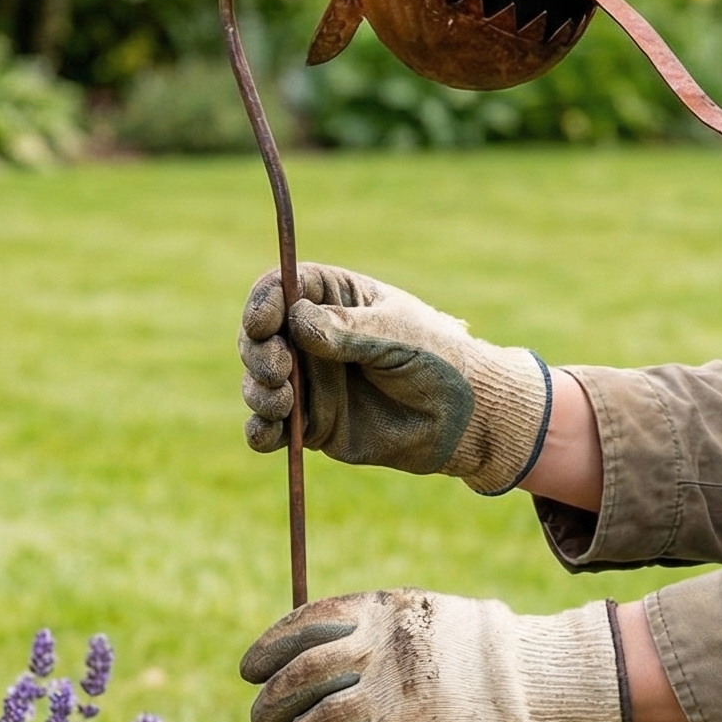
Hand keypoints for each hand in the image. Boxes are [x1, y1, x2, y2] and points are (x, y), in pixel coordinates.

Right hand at [239, 265, 551, 494]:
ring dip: (258, 391)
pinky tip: (268, 433)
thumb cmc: (440, 361)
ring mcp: (311, 381)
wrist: (464, 420)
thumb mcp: (398, 335)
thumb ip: (349, 330)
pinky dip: (260, 430)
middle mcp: (313, 337)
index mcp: (335, 298)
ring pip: (259, 381)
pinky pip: (271, 428)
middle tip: (278, 369)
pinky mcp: (312, 424)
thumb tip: (295, 319)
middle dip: (257, 351)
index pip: (281, 288)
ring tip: (284, 401)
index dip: (263, 302)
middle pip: (259, 335)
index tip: (264, 323)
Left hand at [240, 590, 627, 721]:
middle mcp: (380, 648)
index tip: (250, 669)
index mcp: (382, 609)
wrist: (537, 676)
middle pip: (298, 677)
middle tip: (260, 720)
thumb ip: (375, 635)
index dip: (267, 649)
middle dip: (268, 701)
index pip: (304, 624)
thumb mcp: (425, 616)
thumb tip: (317, 674)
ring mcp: (392, 695)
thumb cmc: (481, 650)